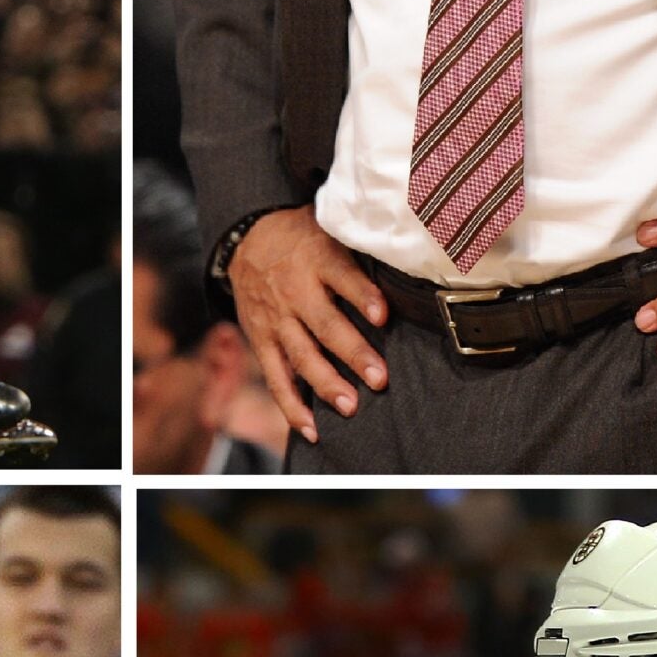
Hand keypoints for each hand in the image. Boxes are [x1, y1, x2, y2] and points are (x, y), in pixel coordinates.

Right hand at [228, 206, 388, 445]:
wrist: (247, 239)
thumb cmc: (304, 239)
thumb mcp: (330, 228)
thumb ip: (360, 251)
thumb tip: (409, 264)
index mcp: (317, 258)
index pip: (342, 277)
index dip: (363, 296)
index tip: (383, 316)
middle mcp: (295, 291)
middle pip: (325, 324)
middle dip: (353, 353)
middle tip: (379, 379)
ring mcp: (276, 319)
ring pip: (301, 355)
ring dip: (326, 383)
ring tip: (350, 407)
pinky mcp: (261, 340)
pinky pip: (276, 377)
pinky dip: (291, 405)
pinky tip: (311, 428)